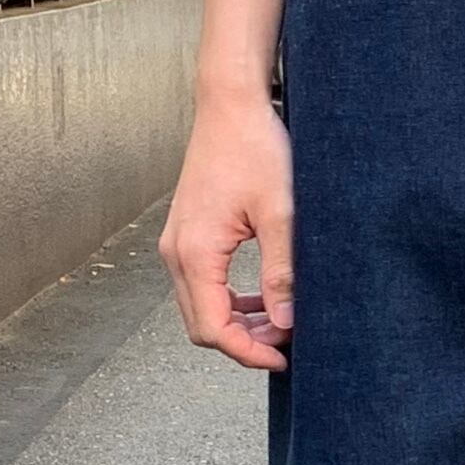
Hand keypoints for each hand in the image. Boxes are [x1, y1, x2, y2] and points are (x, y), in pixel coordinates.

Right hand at [160, 84, 294, 371]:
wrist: (230, 106)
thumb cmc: (254, 148)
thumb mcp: (280, 212)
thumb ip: (282, 271)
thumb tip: (285, 321)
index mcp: (195, 252)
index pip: (213, 328)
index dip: (248, 352)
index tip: (284, 358)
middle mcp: (177, 252)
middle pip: (202, 324)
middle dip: (244, 342)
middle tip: (288, 341)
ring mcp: (178, 243)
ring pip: (201, 306)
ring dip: (237, 322)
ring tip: (281, 321)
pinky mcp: (188, 235)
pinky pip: (203, 284)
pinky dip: (230, 300)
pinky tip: (263, 298)